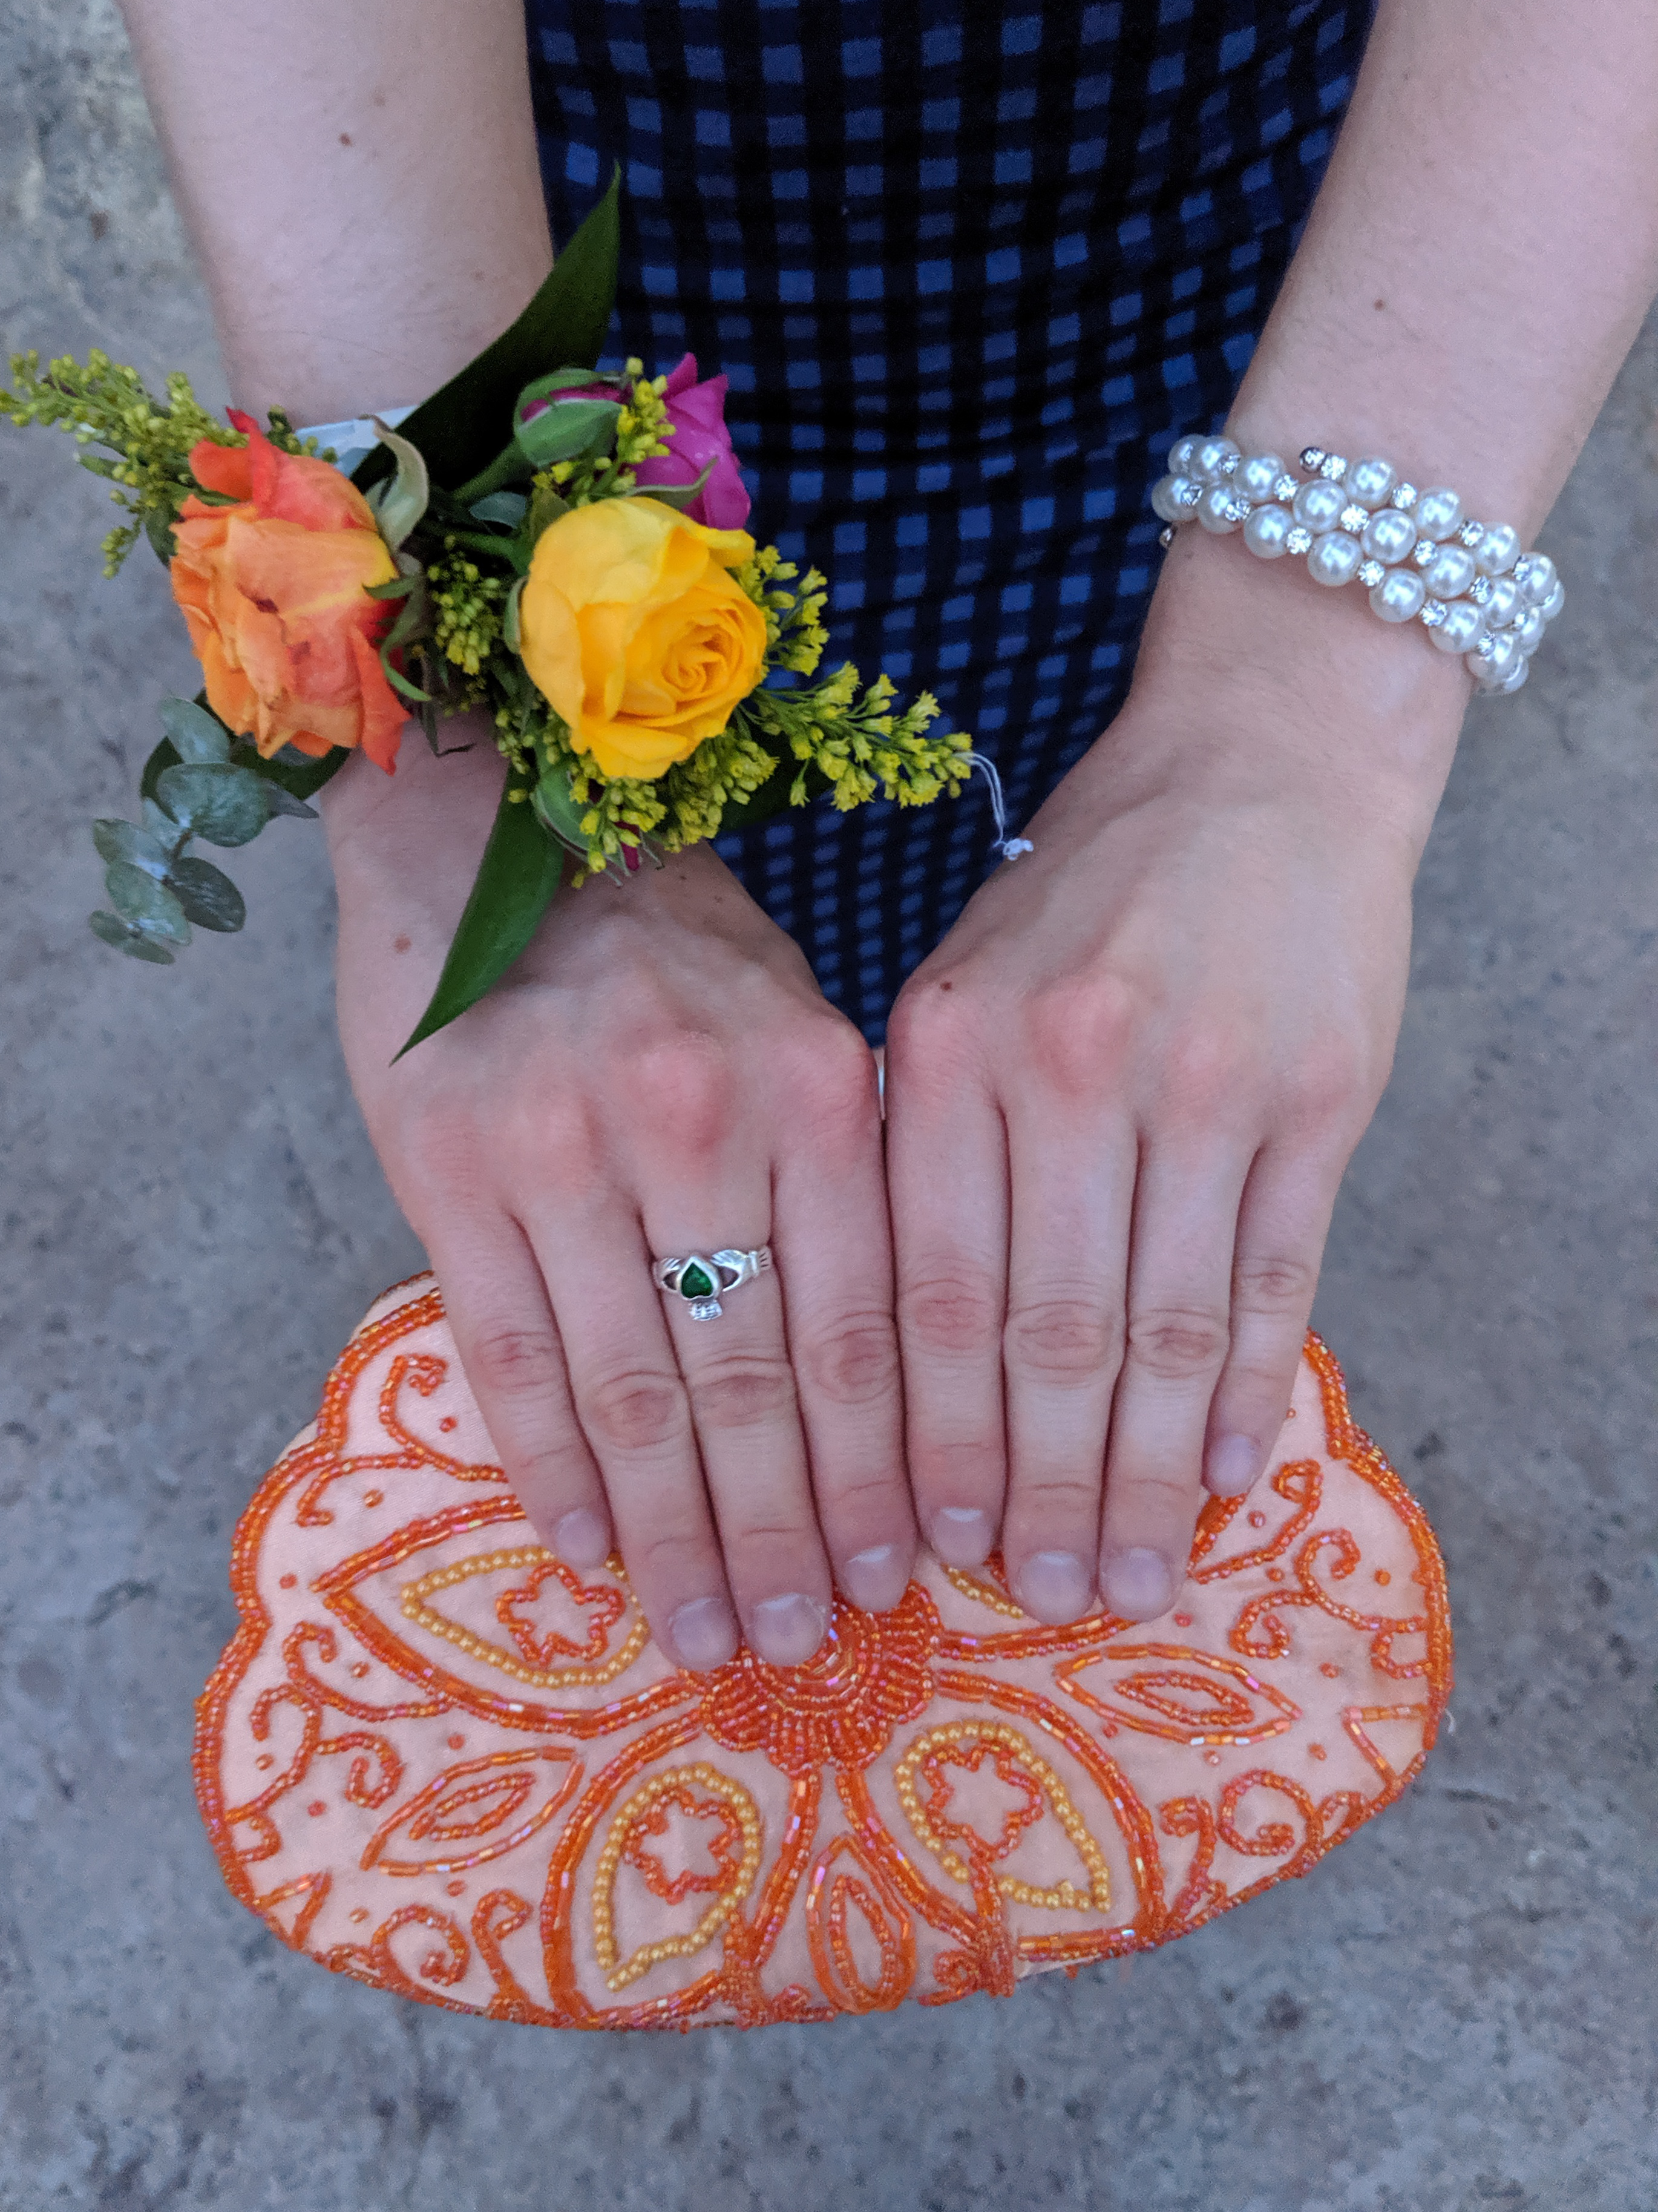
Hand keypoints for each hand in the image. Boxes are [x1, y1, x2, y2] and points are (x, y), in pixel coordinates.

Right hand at [325, 726, 913, 1670]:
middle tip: (806, 1638)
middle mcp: (694, 1118)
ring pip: (632, 1391)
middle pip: (752, 1380)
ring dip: (676, 1534)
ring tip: (711, 1631)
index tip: (902, 1572)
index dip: (879, 1468)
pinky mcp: (445, 1166)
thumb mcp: (799, 1029)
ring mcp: (560, 1145)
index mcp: (810, 1086)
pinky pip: (507, 1357)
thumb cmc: (673, 951)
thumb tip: (895, 1386)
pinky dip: (553, 1467)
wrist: (492, 829)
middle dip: (787, 1531)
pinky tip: (589, 1551)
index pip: (862, 1325)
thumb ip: (845, 1183)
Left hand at [884, 541, 1468, 1623]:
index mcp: (953, 1046)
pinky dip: (1248, 1389)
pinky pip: (1277, 1279)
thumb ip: (920, 1148)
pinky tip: (1222, 1478)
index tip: (932, 1543)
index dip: (935, 1435)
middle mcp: (1073, 1066)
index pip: (932, 1288)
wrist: (1257, 766)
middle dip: (1038, 1486)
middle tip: (1035, 1597)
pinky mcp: (1321, 1098)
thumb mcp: (958, 986)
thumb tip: (888, 1352)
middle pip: (1050, 1333)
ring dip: (1145, 1474)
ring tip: (1126, 1577)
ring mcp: (1209, 1082)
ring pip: (1167, 1328)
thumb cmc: (1084, 896)